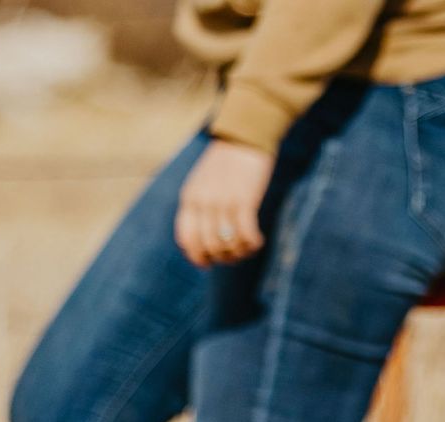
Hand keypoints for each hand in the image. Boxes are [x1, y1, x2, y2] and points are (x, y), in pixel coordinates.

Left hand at [175, 138, 271, 267]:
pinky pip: (245, 234)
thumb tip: (203, 240)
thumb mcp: (202, 183)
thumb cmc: (226, 162)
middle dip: (221, 258)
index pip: (186, 239)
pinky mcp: (245, 200)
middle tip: (234, 256)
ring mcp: (223, 202)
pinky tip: (257, 242)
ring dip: (238, 253)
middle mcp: (203, 203)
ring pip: (226, 244)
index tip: (208, 263)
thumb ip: (199, 207)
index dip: (196, 257)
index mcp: (189, 199)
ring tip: (247, 249)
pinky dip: (251, 244)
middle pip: (208, 246)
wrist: (246, 135)